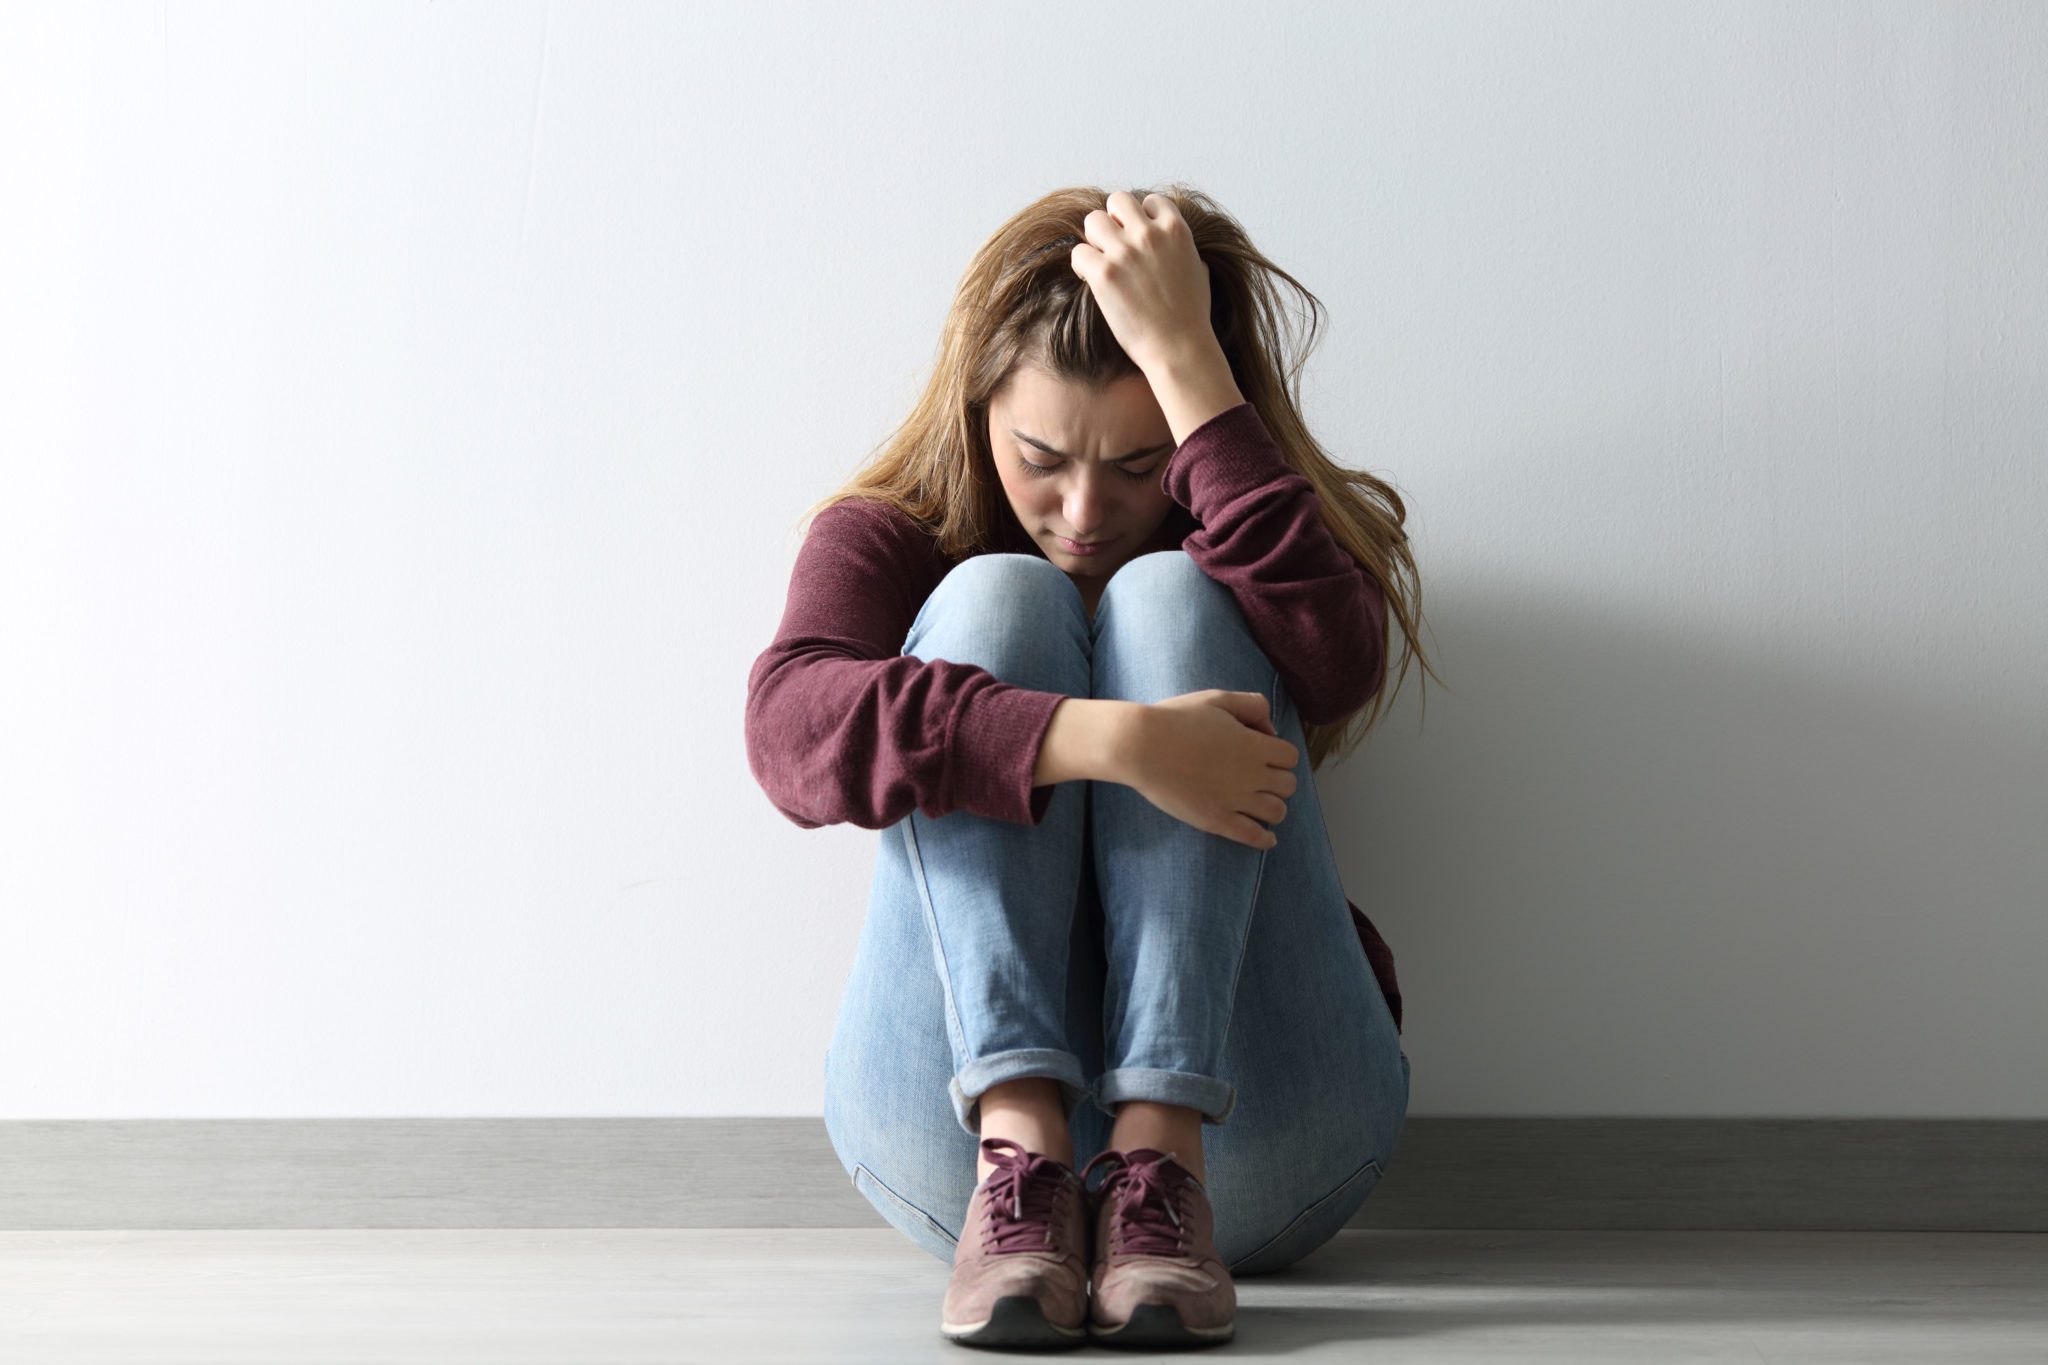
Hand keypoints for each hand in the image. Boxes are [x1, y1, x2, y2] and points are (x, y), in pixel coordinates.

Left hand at [1069, 191, 1217, 376]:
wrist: (1179, 348)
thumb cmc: (1191, 317)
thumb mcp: (1199, 271)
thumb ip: (1185, 250)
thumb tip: (1179, 248)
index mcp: (1176, 230)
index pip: (1150, 202)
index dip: (1142, 219)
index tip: (1139, 239)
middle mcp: (1149, 234)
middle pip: (1117, 201)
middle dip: (1114, 221)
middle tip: (1114, 247)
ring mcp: (1125, 252)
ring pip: (1093, 220)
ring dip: (1094, 240)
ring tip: (1101, 262)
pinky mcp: (1104, 274)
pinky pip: (1078, 252)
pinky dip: (1081, 265)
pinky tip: (1091, 280)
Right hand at [1122, 690, 1299, 849]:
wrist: (1140, 745)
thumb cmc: (1175, 719)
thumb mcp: (1217, 699)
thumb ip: (1251, 706)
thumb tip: (1270, 730)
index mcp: (1253, 745)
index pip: (1290, 757)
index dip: (1279, 755)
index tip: (1263, 755)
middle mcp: (1251, 774)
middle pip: (1288, 785)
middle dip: (1279, 781)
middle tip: (1260, 779)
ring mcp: (1235, 800)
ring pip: (1277, 812)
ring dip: (1273, 807)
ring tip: (1260, 804)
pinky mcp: (1216, 820)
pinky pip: (1253, 837)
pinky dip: (1266, 839)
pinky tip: (1267, 838)